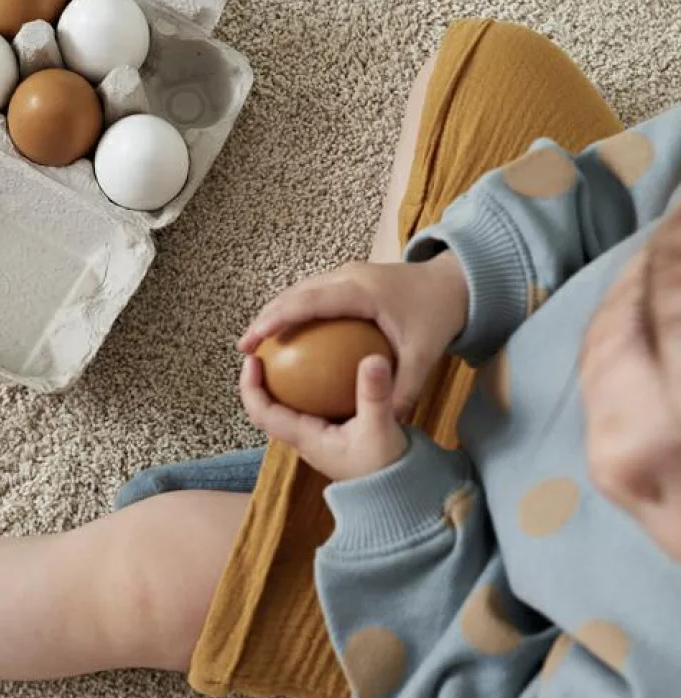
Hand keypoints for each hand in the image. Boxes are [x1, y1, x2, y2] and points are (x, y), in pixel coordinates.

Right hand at [238, 253, 468, 418]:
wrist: (454, 283)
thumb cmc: (437, 317)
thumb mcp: (424, 357)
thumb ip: (403, 390)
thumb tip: (384, 423)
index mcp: (361, 291)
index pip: (309, 302)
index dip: (277, 319)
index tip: (254, 340)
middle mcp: (348, 276)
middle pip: (295, 293)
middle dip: (265, 318)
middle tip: (244, 347)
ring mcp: (346, 274)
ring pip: (299, 291)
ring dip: (275, 313)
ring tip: (256, 342)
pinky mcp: (348, 279)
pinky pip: (312, 294)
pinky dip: (293, 312)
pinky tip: (286, 338)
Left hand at [240, 351, 408, 481]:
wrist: (396, 493)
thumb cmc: (385, 467)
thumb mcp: (381, 429)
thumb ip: (375, 395)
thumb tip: (372, 358)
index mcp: (305, 437)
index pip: (262, 412)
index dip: (250, 387)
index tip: (252, 360)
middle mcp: (303, 439)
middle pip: (267, 409)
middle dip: (259, 382)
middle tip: (264, 353)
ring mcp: (315, 439)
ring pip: (286, 410)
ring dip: (280, 386)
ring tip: (287, 356)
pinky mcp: (330, 436)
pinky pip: (308, 408)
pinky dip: (307, 389)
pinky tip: (322, 370)